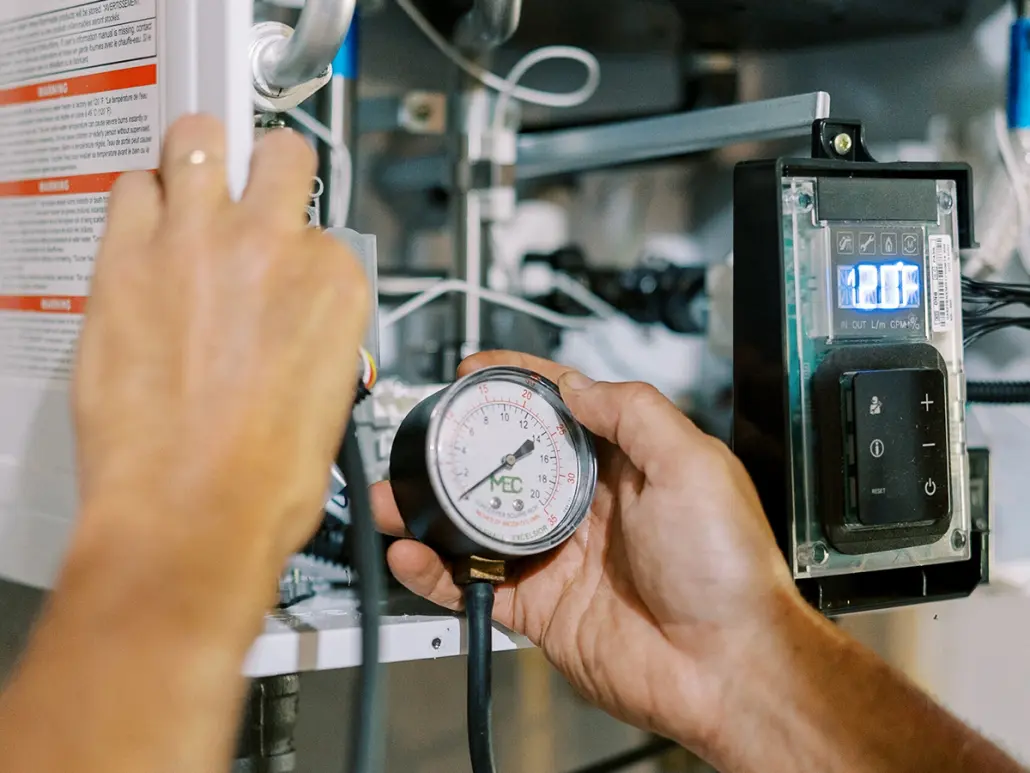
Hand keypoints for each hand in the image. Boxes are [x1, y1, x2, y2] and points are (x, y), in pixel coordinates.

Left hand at [73, 115, 368, 580]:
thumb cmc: (264, 478)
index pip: (325, 228)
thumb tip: (290, 316)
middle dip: (267, 171)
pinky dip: (140, 201)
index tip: (284, 263)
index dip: (300, 248)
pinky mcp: (127, 259)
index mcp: (336, 283)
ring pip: (198, 140)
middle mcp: (274, 247)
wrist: (194, 516)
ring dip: (198, 164)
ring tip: (189, 195)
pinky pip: (131, 188)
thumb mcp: (328, 396)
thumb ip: (313, 330)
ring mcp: (198, 243)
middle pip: (278, 154)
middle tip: (248, 194)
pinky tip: (145, 233)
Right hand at [372, 351, 798, 755]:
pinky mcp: (543, 608)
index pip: (562, 410)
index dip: (518, 386)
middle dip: (461, 449)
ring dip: (436, 510)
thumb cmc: (728, 571)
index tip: (478, 371)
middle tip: (424, 438)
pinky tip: (414, 555)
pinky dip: (439, 572)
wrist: (728, 668)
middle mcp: (589, 508)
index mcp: (626, 467)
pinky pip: (478, 584)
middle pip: (510, 466)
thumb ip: (634, 413)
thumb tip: (578, 384)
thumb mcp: (692, 464)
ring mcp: (562, 558)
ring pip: (482, 525)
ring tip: (395, 497)